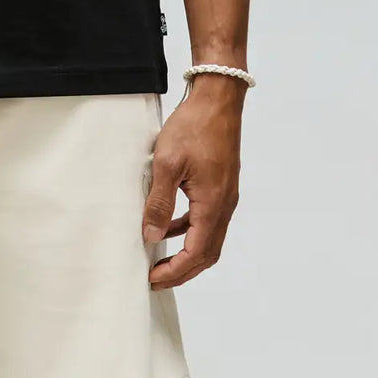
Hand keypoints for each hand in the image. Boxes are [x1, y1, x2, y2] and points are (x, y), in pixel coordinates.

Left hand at [141, 75, 243, 288]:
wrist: (218, 99)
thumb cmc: (194, 126)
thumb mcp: (168, 163)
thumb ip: (160, 202)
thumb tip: (152, 236)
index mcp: (212, 205)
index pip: (195, 253)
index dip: (174, 271)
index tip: (152, 279)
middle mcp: (224, 205)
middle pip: (207, 253)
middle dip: (182, 270)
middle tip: (156, 278)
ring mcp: (226, 195)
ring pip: (209, 237)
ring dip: (187, 252)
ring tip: (160, 257)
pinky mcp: (222, 184)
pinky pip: (207, 218)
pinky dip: (190, 229)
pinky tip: (171, 223)